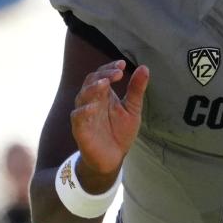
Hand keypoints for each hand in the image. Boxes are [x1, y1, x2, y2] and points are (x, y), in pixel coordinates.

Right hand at [70, 60, 149, 190]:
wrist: (113, 158)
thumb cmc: (120, 132)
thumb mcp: (133, 109)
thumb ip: (136, 90)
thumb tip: (144, 67)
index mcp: (104, 94)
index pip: (103, 74)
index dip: (110, 67)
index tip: (122, 64)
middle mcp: (92, 100)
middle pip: (91, 81)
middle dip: (103, 74)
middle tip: (117, 73)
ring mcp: (85, 114)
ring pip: (82, 96)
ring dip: (92, 88)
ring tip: (105, 83)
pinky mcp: (80, 129)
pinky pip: (77, 117)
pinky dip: (83, 111)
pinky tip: (93, 107)